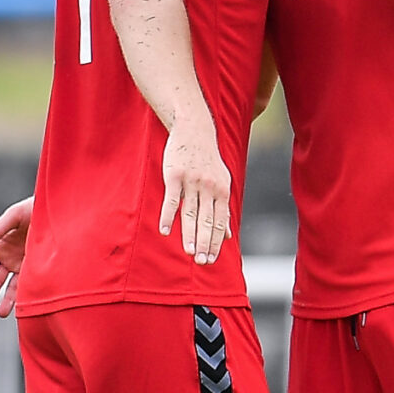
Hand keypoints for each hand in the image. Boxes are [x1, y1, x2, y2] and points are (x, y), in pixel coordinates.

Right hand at [0, 198, 31, 316]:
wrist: (61, 212)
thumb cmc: (35, 209)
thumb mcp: (16, 214)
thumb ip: (0, 227)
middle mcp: (8, 258)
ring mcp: (22, 266)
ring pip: (10, 288)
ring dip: (4, 301)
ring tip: (1, 313)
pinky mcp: (37, 271)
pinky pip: (27, 287)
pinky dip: (22, 298)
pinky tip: (19, 308)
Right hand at [158, 121, 232, 264]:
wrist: (194, 130)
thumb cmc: (208, 161)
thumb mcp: (222, 182)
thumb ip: (223, 210)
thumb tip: (228, 236)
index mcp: (222, 191)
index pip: (220, 222)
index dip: (216, 242)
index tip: (211, 260)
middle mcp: (209, 187)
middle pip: (207, 221)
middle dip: (205, 243)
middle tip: (202, 262)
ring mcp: (192, 181)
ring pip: (191, 213)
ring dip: (189, 234)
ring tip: (188, 252)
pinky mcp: (175, 175)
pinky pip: (171, 200)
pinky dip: (168, 216)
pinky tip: (165, 231)